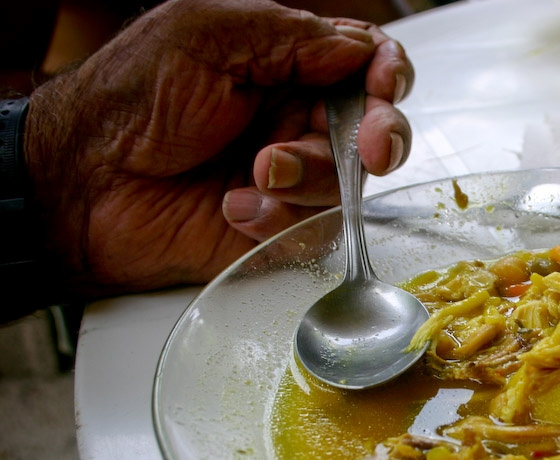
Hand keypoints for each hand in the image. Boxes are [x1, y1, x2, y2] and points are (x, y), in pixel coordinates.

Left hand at [24, 0, 412, 297]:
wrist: (80, 184)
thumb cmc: (129, 102)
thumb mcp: (206, 37)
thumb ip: (289, 37)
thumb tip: (359, 47)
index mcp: (283, 65)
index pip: (364, 64)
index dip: (388, 73)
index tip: (385, 86)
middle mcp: (294, 120)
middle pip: (375, 128)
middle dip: (380, 136)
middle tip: (368, 150)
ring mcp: (290, 178)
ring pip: (350, 183)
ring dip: (310, 178)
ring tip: (256, 173)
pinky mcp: (278, 229)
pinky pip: (316, 231)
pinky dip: (281, 219)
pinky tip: (234, 207)